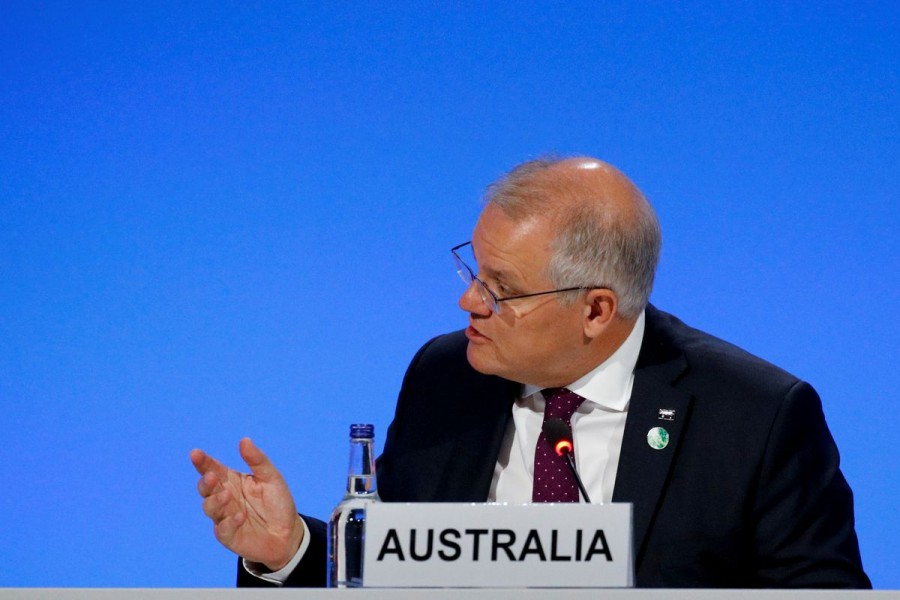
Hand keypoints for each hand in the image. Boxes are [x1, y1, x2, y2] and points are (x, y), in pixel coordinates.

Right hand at [190, 438, 304, 570]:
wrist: (288, 532)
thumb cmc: (277, 502)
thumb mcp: (271, 477)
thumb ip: (257, 460)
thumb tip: (244, 440)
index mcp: (231, 480)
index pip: (212, 468)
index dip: (202, 462)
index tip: (195, 453)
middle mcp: (224, 497)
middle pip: (205, 488)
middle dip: (205, 482)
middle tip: (212, 476)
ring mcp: (224, 517)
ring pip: (209, 508)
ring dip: (216, 501)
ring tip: (228, 495)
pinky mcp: (229, 536)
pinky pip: (222, 529)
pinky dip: (229, 523)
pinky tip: (240, 516)